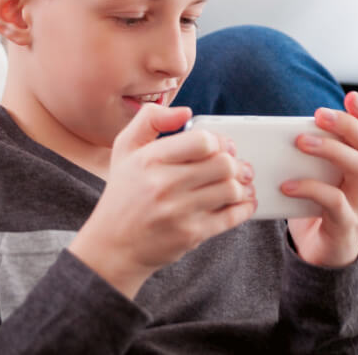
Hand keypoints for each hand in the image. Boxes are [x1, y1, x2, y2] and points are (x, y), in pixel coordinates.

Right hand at [68, 104, 255, 298]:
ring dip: (241, 185)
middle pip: (223, 165)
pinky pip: (231, 217)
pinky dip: (245, 208)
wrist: (113, 245)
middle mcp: (163, 185)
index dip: (218, 141)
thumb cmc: (123, 192)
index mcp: (149, 159)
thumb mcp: (124, 148)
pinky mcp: (190, 235)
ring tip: (239, 182)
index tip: (220, 146)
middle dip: (235, 162)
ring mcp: (178, 212)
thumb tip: (186, 112)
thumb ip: (150, 119)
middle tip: (236, 164)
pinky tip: (243, 202)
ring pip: (231, 190)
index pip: (202, 141)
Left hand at [285, 92, 357, 266]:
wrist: (321, 257)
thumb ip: (307, 156)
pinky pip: (334, 201)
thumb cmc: (314, 209)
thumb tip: (276, 129)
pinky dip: (309, 188)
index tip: (351, 96)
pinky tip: (287, 185)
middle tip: (319, 114)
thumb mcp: (315, 177)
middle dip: (347, 125)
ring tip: (300, 142)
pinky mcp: (345, 225)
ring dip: (330, 150)